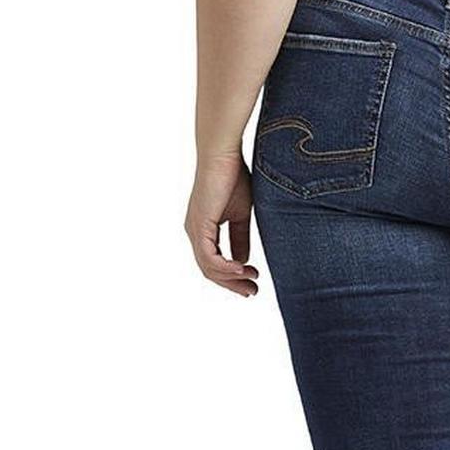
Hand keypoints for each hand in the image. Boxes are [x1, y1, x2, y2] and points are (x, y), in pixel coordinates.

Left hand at [184, 152, 259, 296]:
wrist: (223, 156)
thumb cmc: (233, 178)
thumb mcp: (241, 216)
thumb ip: (240, 238)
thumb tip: (243, 261)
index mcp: (204, 230)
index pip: (214, 263)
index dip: (233, 277)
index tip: (254, 282)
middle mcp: (195, 232)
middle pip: (210, 271)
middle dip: (232, 284)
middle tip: (252, 293)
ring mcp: (195, 230)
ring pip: (209, 268)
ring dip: (232, 279)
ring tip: (252, 281)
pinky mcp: (199, 226)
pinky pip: (210, 258)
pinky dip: (226, 268)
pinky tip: (242, 269)